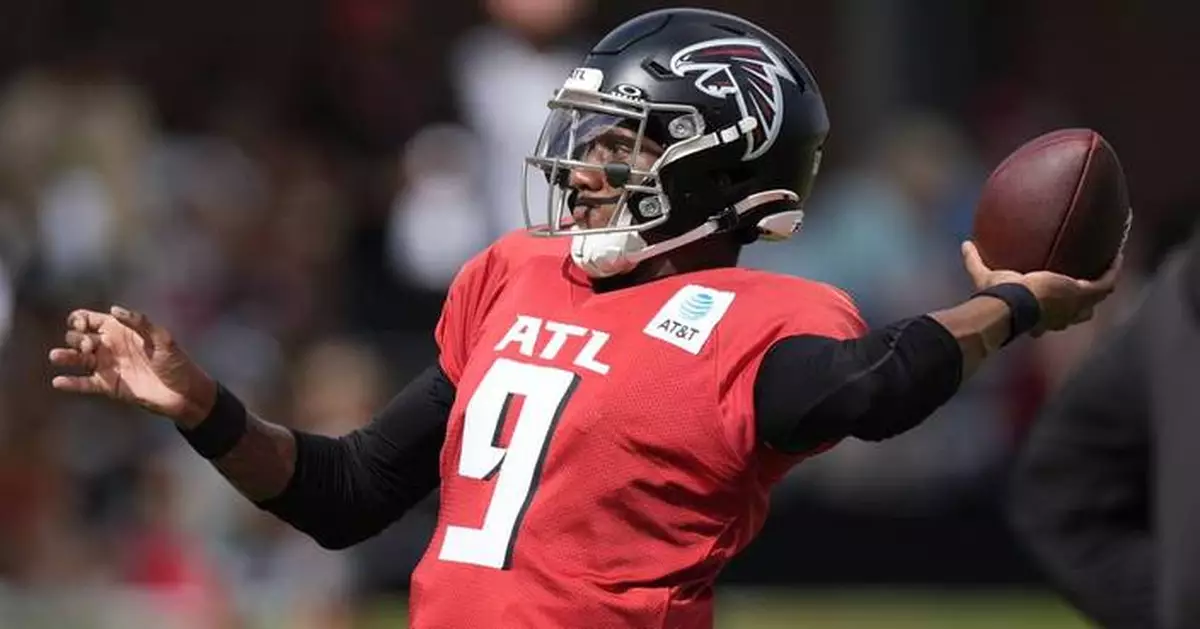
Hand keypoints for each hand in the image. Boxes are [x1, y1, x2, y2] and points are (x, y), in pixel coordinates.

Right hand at [49, 306, 216, 426]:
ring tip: (56, 356)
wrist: (184, 393)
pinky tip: (58, 382)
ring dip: (66, 356)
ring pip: (78, 359)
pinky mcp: (108, 386)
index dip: (80, 319)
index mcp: (121, 330)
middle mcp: (110, 347)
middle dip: (77, 338)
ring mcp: (108, 367)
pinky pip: (84, 384)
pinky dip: (71, 383)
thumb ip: (140, 323)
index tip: (83, 324)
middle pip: (79, 337)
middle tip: (89, 346)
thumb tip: (114, 310)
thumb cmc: (177, 362)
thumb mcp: (163, 339)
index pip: (90, 319)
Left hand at [962, 241, 1121, 334]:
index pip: (1051, 318)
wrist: (1014, 303)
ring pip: (1096, 298)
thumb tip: (965, 244)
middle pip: (1078, 315)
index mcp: (1038, 317)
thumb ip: (974, 262)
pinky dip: (1112, 269)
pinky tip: (1116, 253)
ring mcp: (1074, 307)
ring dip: (1103, 282)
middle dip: (1082, 305)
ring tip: (1107, 265)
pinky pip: (1107, 282)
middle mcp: (1059, 317)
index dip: (1055, 310)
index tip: (1053, 294)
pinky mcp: (1084, 294)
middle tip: (1084, 284)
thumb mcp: (986, 277)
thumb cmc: (999, 296)